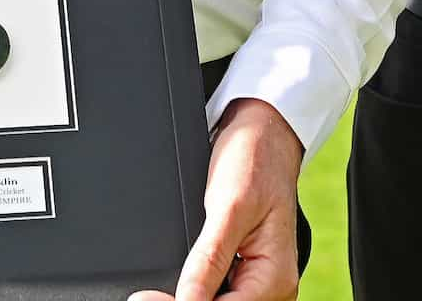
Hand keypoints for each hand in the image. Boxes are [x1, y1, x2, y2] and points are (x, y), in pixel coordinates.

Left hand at [129, 98, 303, 300]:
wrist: (263, 136)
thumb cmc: (254, 163)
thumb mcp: (228, 208)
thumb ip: (208, 259)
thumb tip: (186, 300)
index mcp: (275, 277)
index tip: (148, 297)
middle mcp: (272, 286)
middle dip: (185, 298)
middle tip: (146, 293)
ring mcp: (259, 282)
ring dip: (188, 293)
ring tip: (162, 282)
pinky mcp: (244, 272)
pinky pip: (217, 291)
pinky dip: (195, 286)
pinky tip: (181, 275)